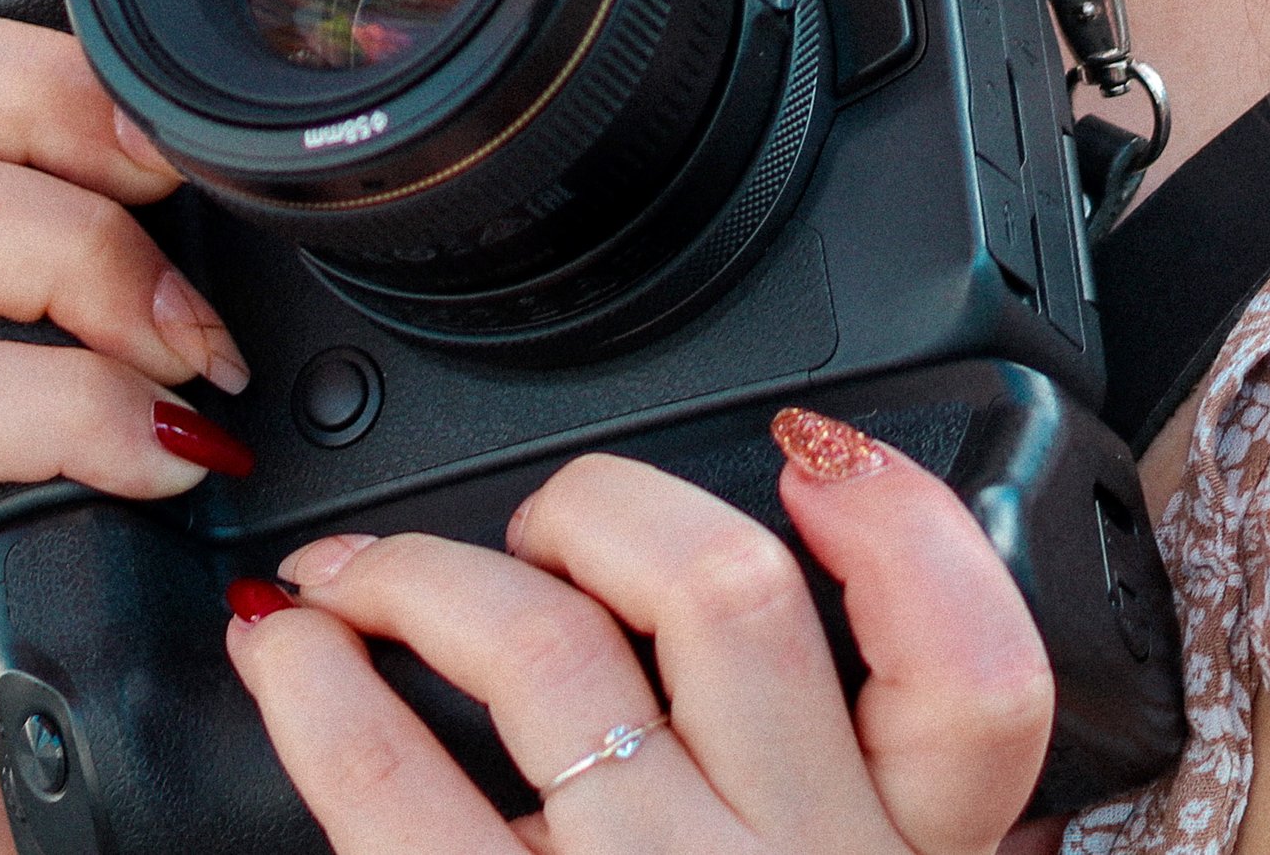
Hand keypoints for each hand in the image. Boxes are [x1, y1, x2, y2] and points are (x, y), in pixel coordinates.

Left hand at [226, 411, 1054, 853]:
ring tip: (361, 575)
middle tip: (541, 523)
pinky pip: (398, 796)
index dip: (901, 524)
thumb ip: (866, 810)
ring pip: (554, 654)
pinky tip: (288, 662)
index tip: (812, 460)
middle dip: (605, 507)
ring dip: (430, 573)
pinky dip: (325, 697)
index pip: (982, 673)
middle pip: (732, 597)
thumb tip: (818, 600)